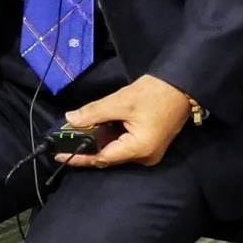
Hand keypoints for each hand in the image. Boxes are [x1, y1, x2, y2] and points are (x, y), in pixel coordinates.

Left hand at [55, 74, 191, 168]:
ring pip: (117, 151)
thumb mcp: (122, 100)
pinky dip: (111, 138)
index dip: (79, 155)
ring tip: (79, 133)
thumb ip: (95, 112)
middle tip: (66, 139)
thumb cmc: (155, 92)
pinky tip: (99, 130)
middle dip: (87, 148)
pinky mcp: (151, 144)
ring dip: (99, 142)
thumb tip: (71, 120)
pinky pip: (125, 146)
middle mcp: (145, 158)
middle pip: (109, 157)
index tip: (59, 152)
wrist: (183, 85)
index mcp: (139, 149)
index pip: (102, 158)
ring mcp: (149, 153)